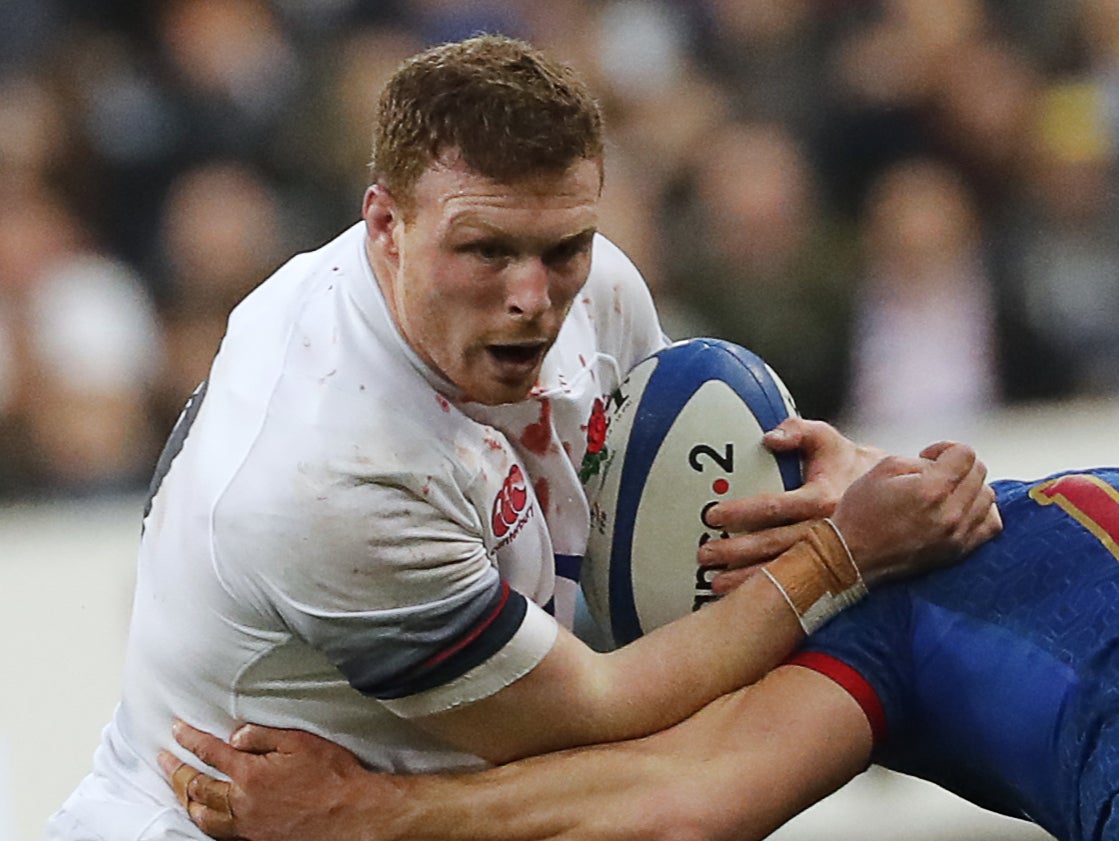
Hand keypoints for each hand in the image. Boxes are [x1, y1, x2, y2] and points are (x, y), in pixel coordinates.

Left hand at [159, 720, 400, 840]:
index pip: (211, 752)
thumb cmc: (332, 775)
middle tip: (164, 759)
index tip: (176, 729)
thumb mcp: (300, 742)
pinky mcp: (258, 839)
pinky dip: (206, 823)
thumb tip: (234, 735)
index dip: (190, 739)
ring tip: (180, 791)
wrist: (352, 814)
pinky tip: (207, 817)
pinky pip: (221, 833)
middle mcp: (243, 803)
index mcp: (251, 774)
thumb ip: (263, 737)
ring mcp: (248, 825)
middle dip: (177, 770)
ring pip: (204, 816)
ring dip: (187, 801)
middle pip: (199, 786)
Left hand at [699, 419, 885, 578]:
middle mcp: (827, 530)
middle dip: (736, 552)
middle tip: (705, 554)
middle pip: (774, 544)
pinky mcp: (834, 569)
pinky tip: (747, 597)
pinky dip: (772, 591)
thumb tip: (770, 437)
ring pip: (785, 570)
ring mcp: (832, 554)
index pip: (775, 507)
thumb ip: (798, 431)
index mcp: (823, 498)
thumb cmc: (849, 465)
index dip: (742, 511)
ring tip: (716, 583)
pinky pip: (798, 583)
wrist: (897, 497)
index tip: (713, 516)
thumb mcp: (826, 439)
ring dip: (748, 579)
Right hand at [831, 440, 1001, 585]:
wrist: (853, 557)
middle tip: (933, 473)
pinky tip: (962, 509)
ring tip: (946, 491)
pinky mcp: (959, 551)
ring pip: (988, 496)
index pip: (965, 454)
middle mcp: (950, 514)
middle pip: (979, 472)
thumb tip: (941, 463)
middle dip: (957, 465)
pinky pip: (991, 524)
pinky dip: (981, 511)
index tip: (927, 456)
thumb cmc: (861, 511)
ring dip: (970, 487)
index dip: (945, 448)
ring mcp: (958, 535)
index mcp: (930, 490)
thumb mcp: (882, 470)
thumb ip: (919, 460)